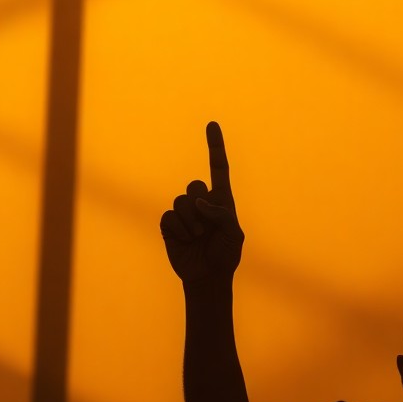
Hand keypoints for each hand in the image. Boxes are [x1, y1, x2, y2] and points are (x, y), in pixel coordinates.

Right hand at [161, 122, 244, 283]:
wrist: (208, 277)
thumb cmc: (225, 255)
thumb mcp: (233, 233)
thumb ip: (221, 213)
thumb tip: (198, 201)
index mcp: (221, 200)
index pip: (218, 168)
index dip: (215, 146)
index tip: (212, 124)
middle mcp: (202, 202)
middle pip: (194, 185)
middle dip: (200, 206)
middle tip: (206, 229)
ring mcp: (185, 213)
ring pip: (180, 200)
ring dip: (190, 221)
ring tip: (197, 237)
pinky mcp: (169, 224)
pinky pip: (169, 215)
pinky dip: (178, 229)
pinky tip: (184, 241)